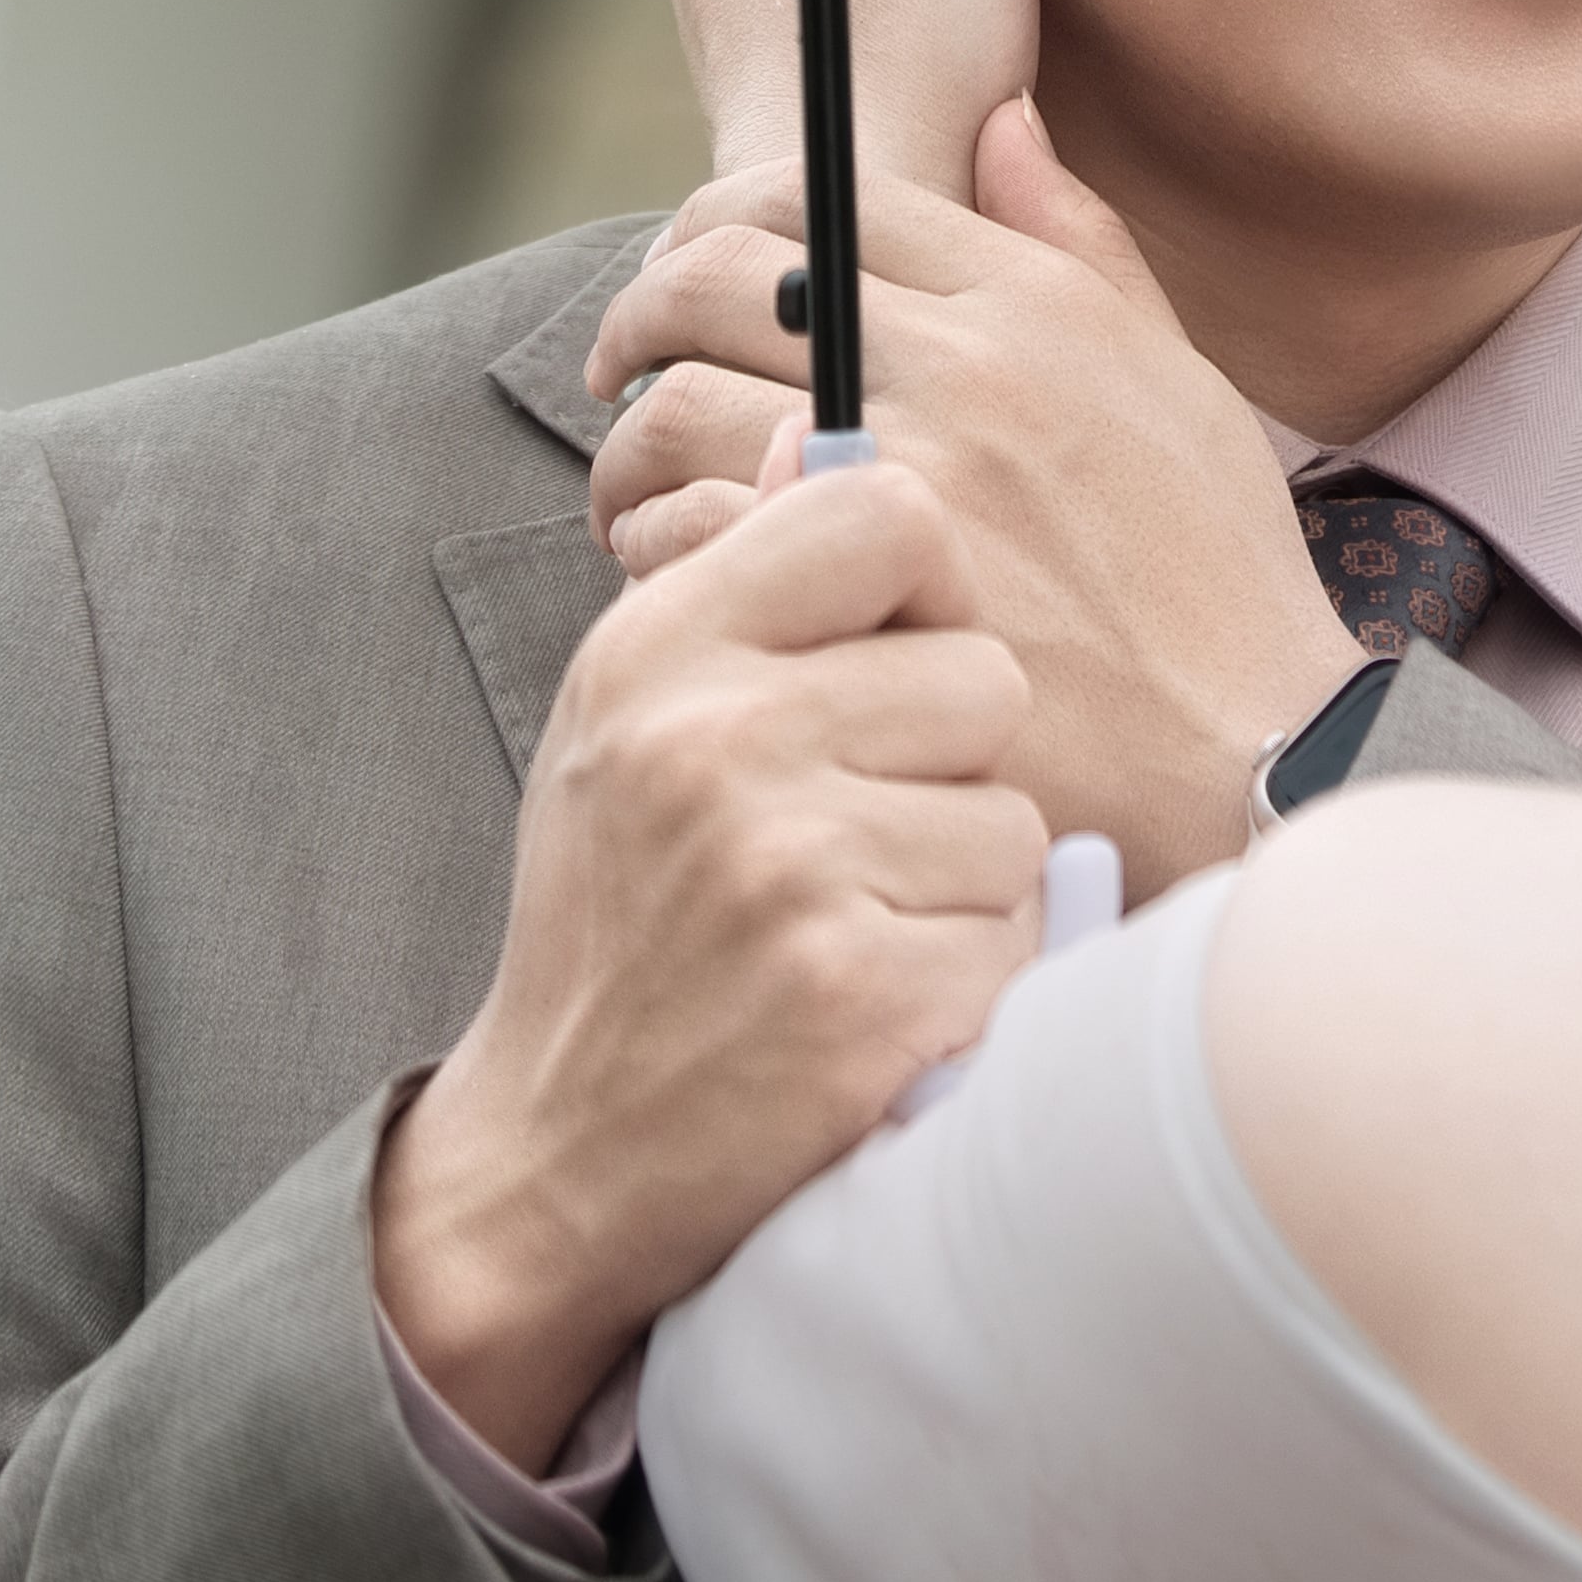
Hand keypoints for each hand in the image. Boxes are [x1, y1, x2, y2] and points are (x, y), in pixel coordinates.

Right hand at [372, 469, 1041, 1474]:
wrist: (564, 1150)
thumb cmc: (616, 918)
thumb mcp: (626, 717)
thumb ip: (734, 574)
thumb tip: (813, 431)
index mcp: (661, 648)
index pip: (887, 513)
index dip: (921, 586)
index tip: (891, 657)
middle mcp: (722, 740)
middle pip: (982, 674)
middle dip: (948, 761)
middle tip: (856, 831)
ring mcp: (796, 870)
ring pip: (1014, 817)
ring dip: (963, 882)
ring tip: (856, 923)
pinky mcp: (869, 995)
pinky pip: (1018, 936)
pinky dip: (969, 981)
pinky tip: (877, 1005)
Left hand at [589, 103, 1352, 896]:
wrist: (1247, 753)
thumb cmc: (1215, 575)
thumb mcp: (1175, 375)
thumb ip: (1075, 238)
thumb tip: (998, 119)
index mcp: (1031, 297)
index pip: (819, 188)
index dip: (716, 222)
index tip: (685, 277)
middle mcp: (962, 361)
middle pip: (718, 271)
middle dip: (641, 312)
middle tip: (621, 369)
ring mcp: (903, 475)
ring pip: (680, 404)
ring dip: (632, 448)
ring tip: (637, 495)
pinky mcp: (856, 593)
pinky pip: (691, 534)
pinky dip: (663, 551)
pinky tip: (686, 584)